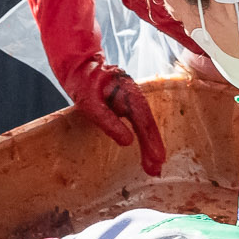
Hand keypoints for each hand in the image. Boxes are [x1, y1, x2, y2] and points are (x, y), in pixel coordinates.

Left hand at [59, 60, 166, 177]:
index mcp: (130, 96)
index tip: (157, 160)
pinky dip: (145, 137)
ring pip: (146, 125)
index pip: (144, 123)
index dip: (151, 143)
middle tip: (156, 171)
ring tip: (154, 166)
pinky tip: (146, 150)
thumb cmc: (84, 84)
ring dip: (151, 145)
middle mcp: (136, 97)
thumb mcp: (92, 105)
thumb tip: (128, 142)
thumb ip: (109, 123)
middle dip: (153, 149)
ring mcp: (134, 100)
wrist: (80, 67)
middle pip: (148, 126)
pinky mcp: (129, 104)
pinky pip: (140, 122)